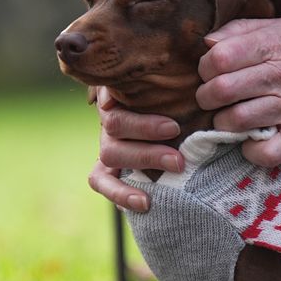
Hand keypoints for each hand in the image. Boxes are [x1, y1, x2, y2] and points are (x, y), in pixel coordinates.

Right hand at [88, 87, 183, 211]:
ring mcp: (108, 147)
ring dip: (144, 156)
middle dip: (147, 129)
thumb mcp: (172, 83)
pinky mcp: (106, 173)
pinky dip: (121, 194)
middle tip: (177, 131)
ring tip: (177, 164)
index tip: (168, 120)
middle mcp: (111, 122)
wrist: (175, 130)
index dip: (130, 100)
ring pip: (111, 152)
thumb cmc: (175, 101)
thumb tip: (135, 81)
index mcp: (122, 96)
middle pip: (116, 123)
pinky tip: (146, 202)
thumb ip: (154, 78)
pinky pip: (103, 183)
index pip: (114, 93)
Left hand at [196, 18, 280, 166]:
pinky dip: (251, 151)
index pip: (219, 57)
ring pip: (238, 121)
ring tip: (231, 118)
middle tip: (214, 99)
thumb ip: (242, 30)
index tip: (211, 73)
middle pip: (222, 90)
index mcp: (274, 44)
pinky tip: (252, 141)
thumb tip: (207, 44)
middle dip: (207, 97)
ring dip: (224, 123)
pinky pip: (266, 153)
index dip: (205, 67)